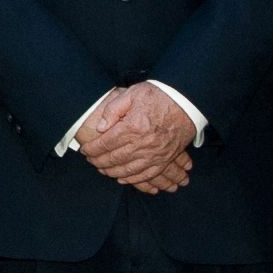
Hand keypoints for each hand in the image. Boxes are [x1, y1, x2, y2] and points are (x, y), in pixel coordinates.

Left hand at [77, 83, 195, 193]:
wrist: (186, 101)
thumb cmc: (159, 95)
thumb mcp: (133, 93)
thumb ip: (113, 109)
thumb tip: (101, 127)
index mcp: (133, 127)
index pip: (106, 143)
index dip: (93, 148)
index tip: (85, 150)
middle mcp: (143, 143)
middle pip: (115, 158)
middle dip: (99, 161)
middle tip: (90, 160)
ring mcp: (155, 154)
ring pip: (128, 170)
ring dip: (112, 172)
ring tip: (102, 169)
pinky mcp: (165, 159)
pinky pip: (146, 175)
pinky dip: (132, 179)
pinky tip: (122, 178)